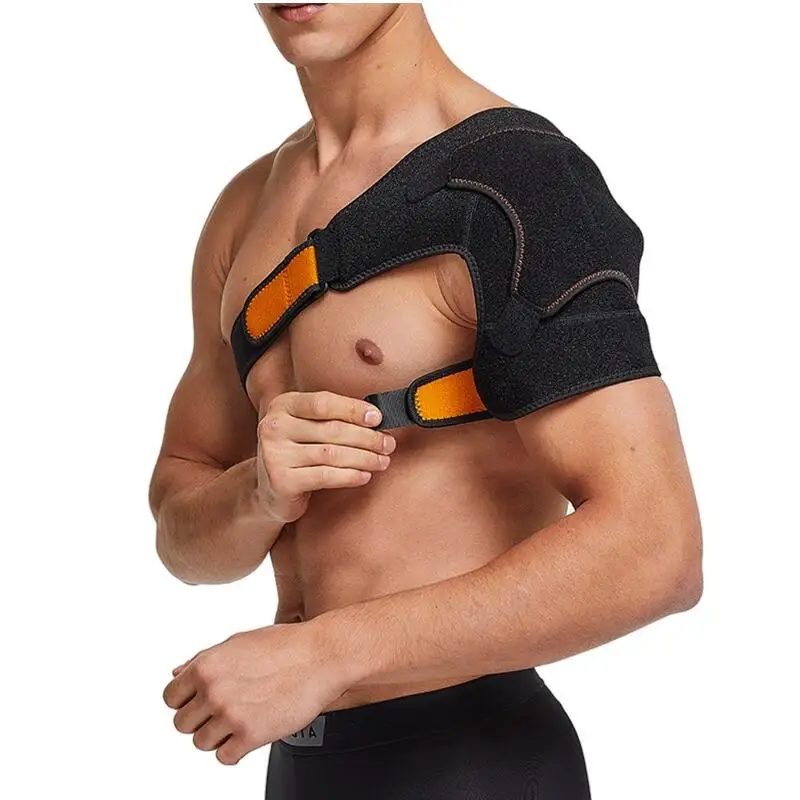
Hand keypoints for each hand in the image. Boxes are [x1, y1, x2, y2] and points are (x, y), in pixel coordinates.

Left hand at [163, 618, 352, 764]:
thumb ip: (203, 659)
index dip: (186, 700)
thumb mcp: (238, 642)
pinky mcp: (251, 736)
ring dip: (219, 735)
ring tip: (240, 720)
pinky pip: (225, 757)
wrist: (322, 656)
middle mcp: (214, 690)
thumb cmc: (285, 645)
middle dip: (201, 720)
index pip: (171, 697)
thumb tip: (177, 673)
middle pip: (182, 724)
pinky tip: (250, 732)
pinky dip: (235, 749)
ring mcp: (231, 714)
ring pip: (202, 743)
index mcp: (206, 665)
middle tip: (223, 711)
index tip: (200, 701)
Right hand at [256, 390, 396, 522]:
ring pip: (332, 453)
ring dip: (364, 458)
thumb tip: (376, 418)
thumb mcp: (306, 427)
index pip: (323, 402)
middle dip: (367, 437)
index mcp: (282, 405)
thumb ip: (332, 418)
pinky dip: (350, 476)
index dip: (353, 409)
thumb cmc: (296, 453)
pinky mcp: (281, 480)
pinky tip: (364, 476)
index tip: (378, 418)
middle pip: (332, 429)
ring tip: (382, 461)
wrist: (268, 490)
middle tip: (388, 444)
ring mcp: (275, 454)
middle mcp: (274, 426)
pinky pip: (325, 476)